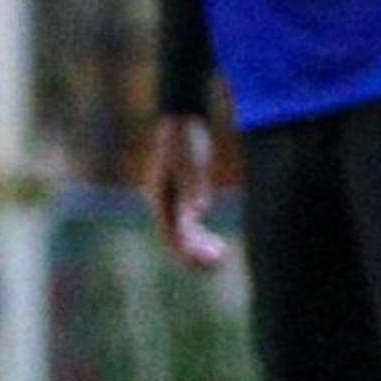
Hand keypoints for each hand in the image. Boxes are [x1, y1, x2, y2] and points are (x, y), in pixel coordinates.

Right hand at [142, 113, 228, 269]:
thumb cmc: (186, 139)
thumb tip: (198, 211)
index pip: (171, 235)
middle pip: (175, 239)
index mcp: (159, 198)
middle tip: (221, 261)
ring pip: (182, 235)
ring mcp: (170, 202)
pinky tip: (216, 242)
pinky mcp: (181, 197)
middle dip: (195, 254)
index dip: (188, 252)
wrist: (182, 119)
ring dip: (199, 248)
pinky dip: (200, 236)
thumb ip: (194, 187)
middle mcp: (161, 204)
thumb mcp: (192, 164)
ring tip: (222, 256)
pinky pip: (188, 224)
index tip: (208, 261)